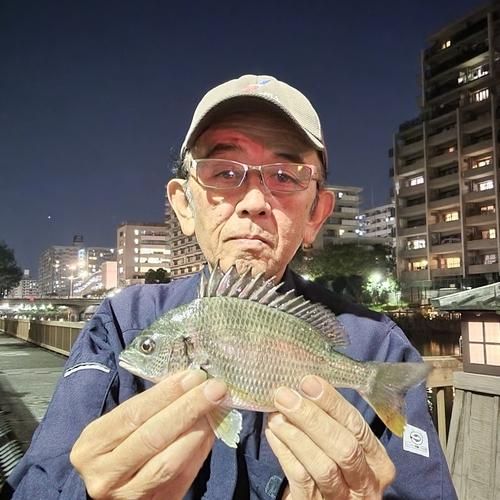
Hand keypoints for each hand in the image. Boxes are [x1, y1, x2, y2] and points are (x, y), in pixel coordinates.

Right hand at [70, 370, 227, 499]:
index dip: (166, 393)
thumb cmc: (115, 448)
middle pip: (153, 437)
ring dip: (197, 431)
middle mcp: (105, 474)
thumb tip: (190, 384)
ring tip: (215, 409)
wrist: (111, 488)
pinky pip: (181, 480)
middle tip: (213, 389)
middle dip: (187, 408)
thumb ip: (149, 409)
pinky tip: (210, 433)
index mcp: (93, 445)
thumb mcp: (117, 428)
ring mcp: (126, 496)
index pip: (133, 414)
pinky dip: (198, 454)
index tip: (193, 376)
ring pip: (168, 463)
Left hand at [265, 376, 395, 498]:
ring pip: (323, 466)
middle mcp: (366, 483)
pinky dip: (285, 452)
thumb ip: (332, 421)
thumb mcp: (342, 446)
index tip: (308, 382)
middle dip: (313, 417)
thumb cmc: (332, 466)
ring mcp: (342, 498)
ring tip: (276, 415)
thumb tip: (305, 385)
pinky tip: (273, 434)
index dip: (332, 403)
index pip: (358, 426)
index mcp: (377, 461)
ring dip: (296, 435)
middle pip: (344, 447)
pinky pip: (301, 478)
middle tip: (286, 396)